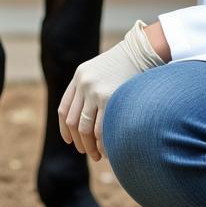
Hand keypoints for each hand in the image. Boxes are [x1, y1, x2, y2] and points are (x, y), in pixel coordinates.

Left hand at [58, 20, 166, 161]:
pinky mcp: (109, 99)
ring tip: (97, 155)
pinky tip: (107, 150)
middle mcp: (84, 84)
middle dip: (79, 142)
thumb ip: (88, 88)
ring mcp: (95, 91)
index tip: (70, 141)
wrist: (141, 51)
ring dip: (89, 147)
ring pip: (84, 129)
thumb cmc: (123, 65)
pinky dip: (102, 144)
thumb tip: (84, 119)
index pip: (64, 109)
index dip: (65, 129)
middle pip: (73, 122)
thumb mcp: (98, 70)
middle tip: (87, 152)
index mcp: (79, 76)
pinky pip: (101, 130)